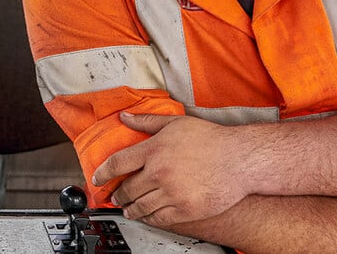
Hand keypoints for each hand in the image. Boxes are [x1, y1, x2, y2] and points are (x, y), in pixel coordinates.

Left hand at [92, 112, 250, 226]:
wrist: (239, 160)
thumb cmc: (211, 140)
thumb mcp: (176, 123)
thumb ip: (148, 121)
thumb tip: (125, 117)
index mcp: (155, 149)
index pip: (118, 163)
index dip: (103, 172)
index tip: (97, 179)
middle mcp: (159, 172)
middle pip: (127, 188)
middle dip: (117, 194)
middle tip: (114, 195)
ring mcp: (171, 193)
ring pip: (140, 206)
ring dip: (130, 208)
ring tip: (128, 208)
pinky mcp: (184, 210)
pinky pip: (158, 218)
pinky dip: (148, 218)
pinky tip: (147, 215)